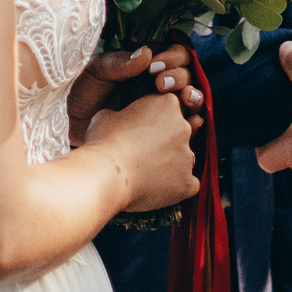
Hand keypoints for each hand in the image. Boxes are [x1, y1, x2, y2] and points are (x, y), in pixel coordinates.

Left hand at [68, 45, 204, 145]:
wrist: (67, 127)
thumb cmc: (78, 93)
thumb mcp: (94, 72)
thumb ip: (118, 63)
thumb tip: (146, 54)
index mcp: (145, 63)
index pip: (174, 52)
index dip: (171, 57)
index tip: (155, 67)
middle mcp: (157, 83)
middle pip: (186, 73)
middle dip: (179, 76)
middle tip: (162, 85)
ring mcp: (160, 106)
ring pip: (190, 96)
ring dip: (193, 94)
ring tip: (185, 99)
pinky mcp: (161, 130)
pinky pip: (186, 124)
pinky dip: (195, 121)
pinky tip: (192, 121)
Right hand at [86, 89, 198, 212]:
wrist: (105, 175)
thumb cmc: (103, 142)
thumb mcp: (107, 114)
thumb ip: (124, 113)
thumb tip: (121, 119)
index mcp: (167, 104)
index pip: (170, 107)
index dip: (155, 118)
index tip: (141, 128)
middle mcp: (183, 127)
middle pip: (181, 131)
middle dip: (166, 139)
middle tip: (143, 151)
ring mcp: (188, 156)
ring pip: (185, 158)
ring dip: (172, 162)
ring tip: (146, 172)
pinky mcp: (188, 183)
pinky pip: (188, 183)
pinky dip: (176, 187)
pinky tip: (156, 188)